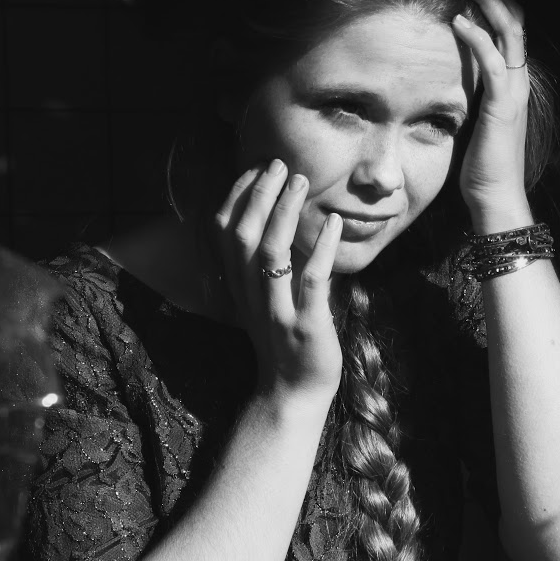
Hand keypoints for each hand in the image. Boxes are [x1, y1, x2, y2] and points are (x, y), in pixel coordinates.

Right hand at [213, 159, 344, 404]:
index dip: (237, 196)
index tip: (256, 168)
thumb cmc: (285, 343)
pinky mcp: (307, 327)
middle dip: (259, 194)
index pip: (225, 232)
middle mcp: (251, 296)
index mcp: (239, 287)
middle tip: (280, 164)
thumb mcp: (265, 300)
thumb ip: (265, 266)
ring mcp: (278, 312)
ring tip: (302, 182)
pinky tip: (334, 224)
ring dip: (285, 212)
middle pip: (243, 234)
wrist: (292, 395)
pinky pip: (311, 282)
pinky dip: (322, 249)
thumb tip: (279, 221)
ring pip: (270, 253)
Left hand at [450, 0, 532, 226]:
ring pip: (509, 29)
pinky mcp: (502, 104)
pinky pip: (493, 61)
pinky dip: (477, 37)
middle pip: (513, 16)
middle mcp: (518, 79)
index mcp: (512, 80)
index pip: (508, 26)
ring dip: (486, 0)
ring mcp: (514, 89)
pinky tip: (458, 20)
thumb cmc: (480, 165)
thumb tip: (447, 78)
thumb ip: (469, 94)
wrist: (496, 197)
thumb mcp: (475, 119)